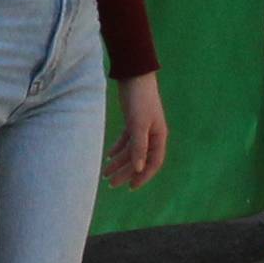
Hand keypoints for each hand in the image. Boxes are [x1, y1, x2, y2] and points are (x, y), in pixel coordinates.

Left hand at [107, 74, 169, 188]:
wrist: (134, 75)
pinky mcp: (133, 121)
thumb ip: (139, 146)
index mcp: (159, 137)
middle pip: (139, 159)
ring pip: (131, 151)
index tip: (130, 187)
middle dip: (126, 172)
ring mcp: (142, 128)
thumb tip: (139, 169)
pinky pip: (126, 140)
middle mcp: (152, 135)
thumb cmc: (139, 99)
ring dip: (119, 162)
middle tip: (111, 183)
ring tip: (105, 172)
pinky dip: (117, 149)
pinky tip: (108, 156)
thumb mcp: (138, 124)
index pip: (153, 163)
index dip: (143, 177)